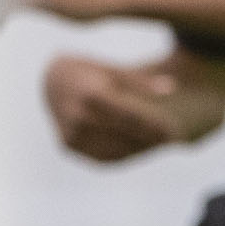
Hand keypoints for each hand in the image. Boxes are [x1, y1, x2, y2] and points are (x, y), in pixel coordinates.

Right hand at [42, 55, 183, 162]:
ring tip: (159, 144)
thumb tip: (171, 89)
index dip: (153, 125)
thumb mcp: (112, 69)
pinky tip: (140, 147)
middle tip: (173, 140)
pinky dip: (123, 154)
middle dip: (150, 139)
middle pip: (123, 135)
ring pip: (114, 150)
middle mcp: (77, 118)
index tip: (174, 129)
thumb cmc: (88, 71)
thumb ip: (140, 80)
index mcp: (89, 95)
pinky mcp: (68, 146)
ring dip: (139, 149)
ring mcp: (71, 135)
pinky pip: (102, 156)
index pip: (129, 116)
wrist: (50, 82)